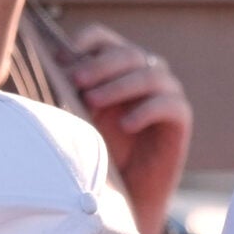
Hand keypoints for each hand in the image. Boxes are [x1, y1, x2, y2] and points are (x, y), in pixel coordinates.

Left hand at [63, 23, 190, 233]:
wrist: (125, 195)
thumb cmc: (99, 152)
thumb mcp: (79, 119)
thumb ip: (70, 93)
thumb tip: (52, 67)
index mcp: (115, 67)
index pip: (103, 39)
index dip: (85, 42)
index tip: (61, 58)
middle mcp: (143, 73)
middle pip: (127, 53)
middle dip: (99, 65)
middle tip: (75, 81)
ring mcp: (165, 93)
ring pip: (149, 74)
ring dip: (118, 85)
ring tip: (92, 102)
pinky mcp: (180, 119)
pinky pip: (169, 104)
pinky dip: (146, 110)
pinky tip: (126, 125)